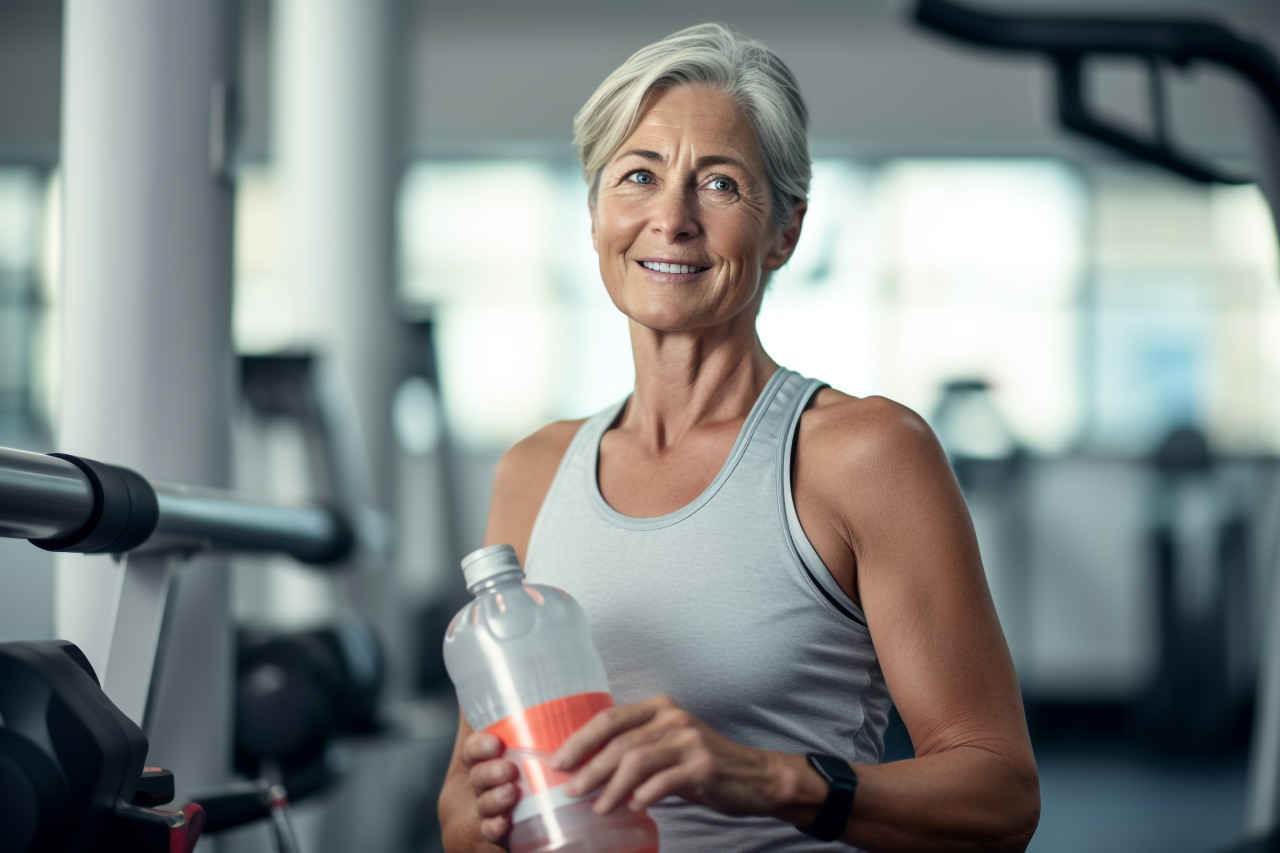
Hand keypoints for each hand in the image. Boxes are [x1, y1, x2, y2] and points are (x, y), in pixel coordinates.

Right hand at [460, 730, 519, 845]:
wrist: (480, 839)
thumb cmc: (495, 785)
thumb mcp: (496, 752)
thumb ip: (501, 719)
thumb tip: (511, 676)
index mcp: (476, 766)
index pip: (471, 751)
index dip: (480, 746)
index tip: (495, 743)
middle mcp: (473, 790)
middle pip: (477, 778)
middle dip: (490, 773)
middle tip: (509, 771)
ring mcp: (478, 815)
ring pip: (483, 806)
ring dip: (495, 799)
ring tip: (510, 795)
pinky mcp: (486, 840)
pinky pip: (487, 836)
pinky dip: (494, 829)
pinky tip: (503, 825)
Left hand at [550, 695, 784, 817]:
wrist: (755, 777)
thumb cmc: (702, 765)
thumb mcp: (667, 748)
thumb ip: (636, 750)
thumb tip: (587, 772)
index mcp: (659, 708)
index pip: (610, 718)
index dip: (580, 740)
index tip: (558, 762)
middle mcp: (673, 718)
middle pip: (620, 742)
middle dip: (590, 768)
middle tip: (571, 791)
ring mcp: (689, 740)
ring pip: (637, 760)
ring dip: (611, 787)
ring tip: (599, 807)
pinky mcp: (704, 766)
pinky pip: (664, 781)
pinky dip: (644, 796)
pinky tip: (634, 806)